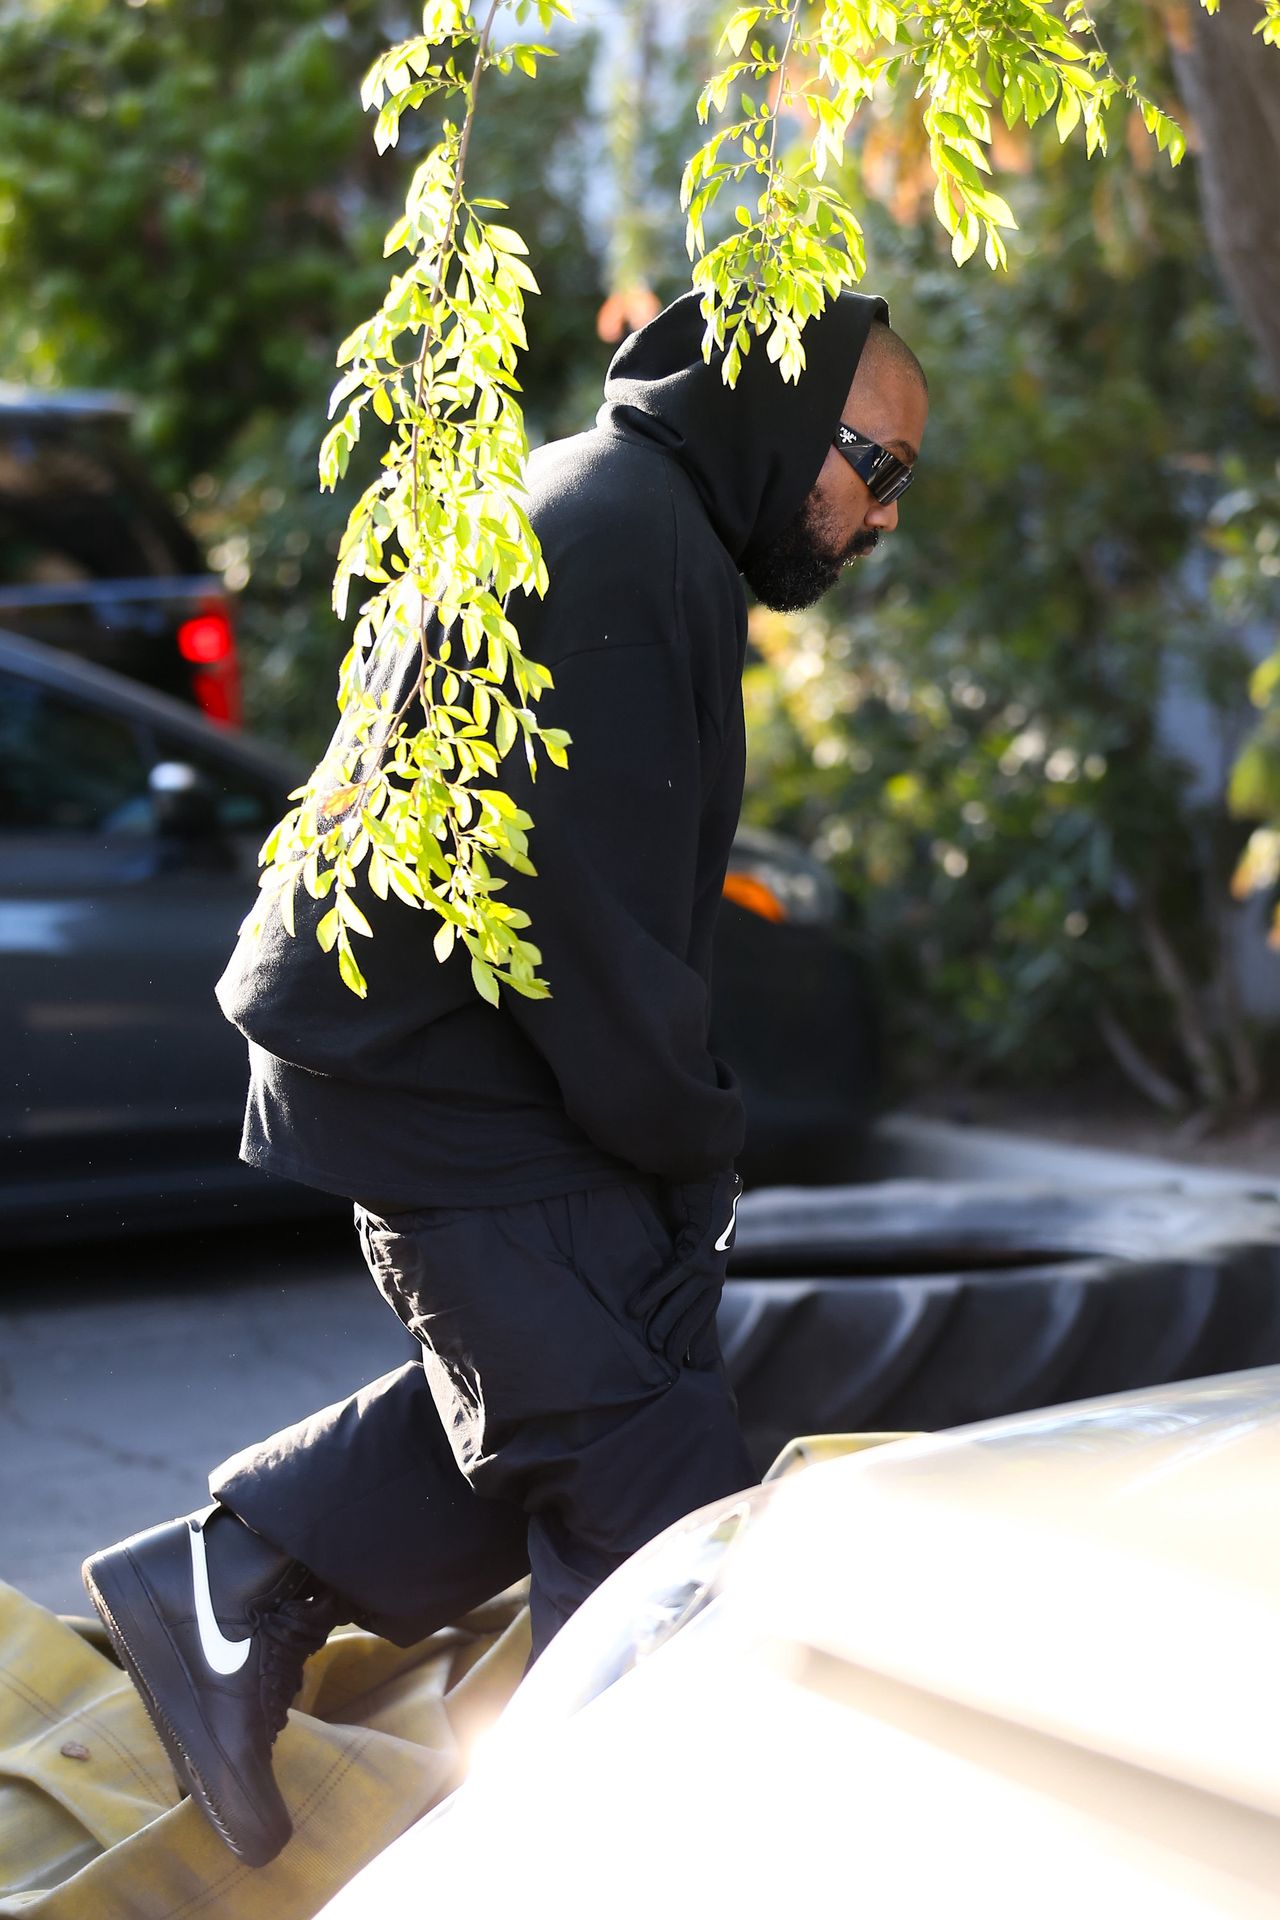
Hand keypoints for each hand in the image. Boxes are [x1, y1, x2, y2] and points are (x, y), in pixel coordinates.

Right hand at [627, 1169, 741, 1368]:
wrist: (709, 1167)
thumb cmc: (696, 1194)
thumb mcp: (688, 1226)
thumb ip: (681, 1244)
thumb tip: (674, 1251)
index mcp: (713, 1266)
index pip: (704, 1308)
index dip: (698, 1335)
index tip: (691, 1362)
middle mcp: (714, 1268)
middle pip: (697, 1314)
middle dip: (684, 1341)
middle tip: (670, 1369)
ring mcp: (709, 1260)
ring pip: (685, 1302)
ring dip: (666, 1325)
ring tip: (650, 1348)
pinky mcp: (697, 1246)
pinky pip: (672, 1276)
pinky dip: (654, 1293)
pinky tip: (635, 1310)